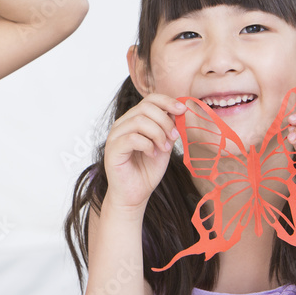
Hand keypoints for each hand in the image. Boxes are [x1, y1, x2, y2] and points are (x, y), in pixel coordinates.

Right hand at [103, 94, 184, 211]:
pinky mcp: (113, 149)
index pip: (149, 100)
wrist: (134, 195)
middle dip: (165, 120)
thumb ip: (168, 129)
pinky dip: (148, 145)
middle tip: (175, 137)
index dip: (167, 101)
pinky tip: (152, 154)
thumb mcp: (164, 145)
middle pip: (145, 107)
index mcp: (133, 120)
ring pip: (139, 120)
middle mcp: (122, 124)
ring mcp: (115, 136)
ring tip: (164, 148)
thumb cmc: (147, 171)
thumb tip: (178, 111)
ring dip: (158, 133)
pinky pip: (133, 138)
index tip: (182, 110)